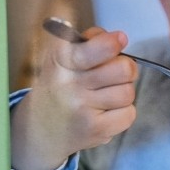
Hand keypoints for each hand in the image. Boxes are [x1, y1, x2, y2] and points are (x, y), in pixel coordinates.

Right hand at [11, 26, 138, 169]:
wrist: (41, 130)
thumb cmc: (60, 88)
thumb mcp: (62, 58)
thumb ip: (89, 43)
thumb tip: (118, 38)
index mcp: (60, 60)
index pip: (94, 49)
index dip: (112, 43)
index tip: (120, 39)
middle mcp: (68, 84)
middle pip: (122, 69)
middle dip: (127, 69)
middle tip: (118, 74)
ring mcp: (81, 108)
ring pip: (128, 92)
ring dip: (123, 93)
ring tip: (106, 96)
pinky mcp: (94, 129)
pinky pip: (129, 113)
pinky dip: (123, 113)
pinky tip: (106, 113)